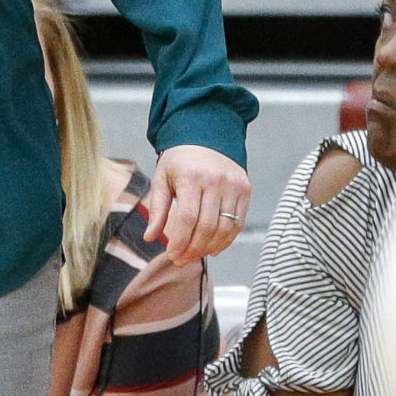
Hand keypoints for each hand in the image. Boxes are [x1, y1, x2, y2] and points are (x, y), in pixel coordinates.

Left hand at [145, 145, 249, 264]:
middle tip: (181, 260)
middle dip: (193, 248)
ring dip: (209, 247)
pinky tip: (213, 248)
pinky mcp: (245, 189)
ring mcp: (233, 185)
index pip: (187, 218)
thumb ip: (158, 209)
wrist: (206, 135)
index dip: (180, 241)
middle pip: (206, 226)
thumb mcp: (162, 179)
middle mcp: (216, 180)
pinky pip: (238, 222)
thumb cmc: (179, 161)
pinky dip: (226, 239)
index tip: (172, 255)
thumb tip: (150, 238)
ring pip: (224, 227)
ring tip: (195, 255)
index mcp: (191, 177)